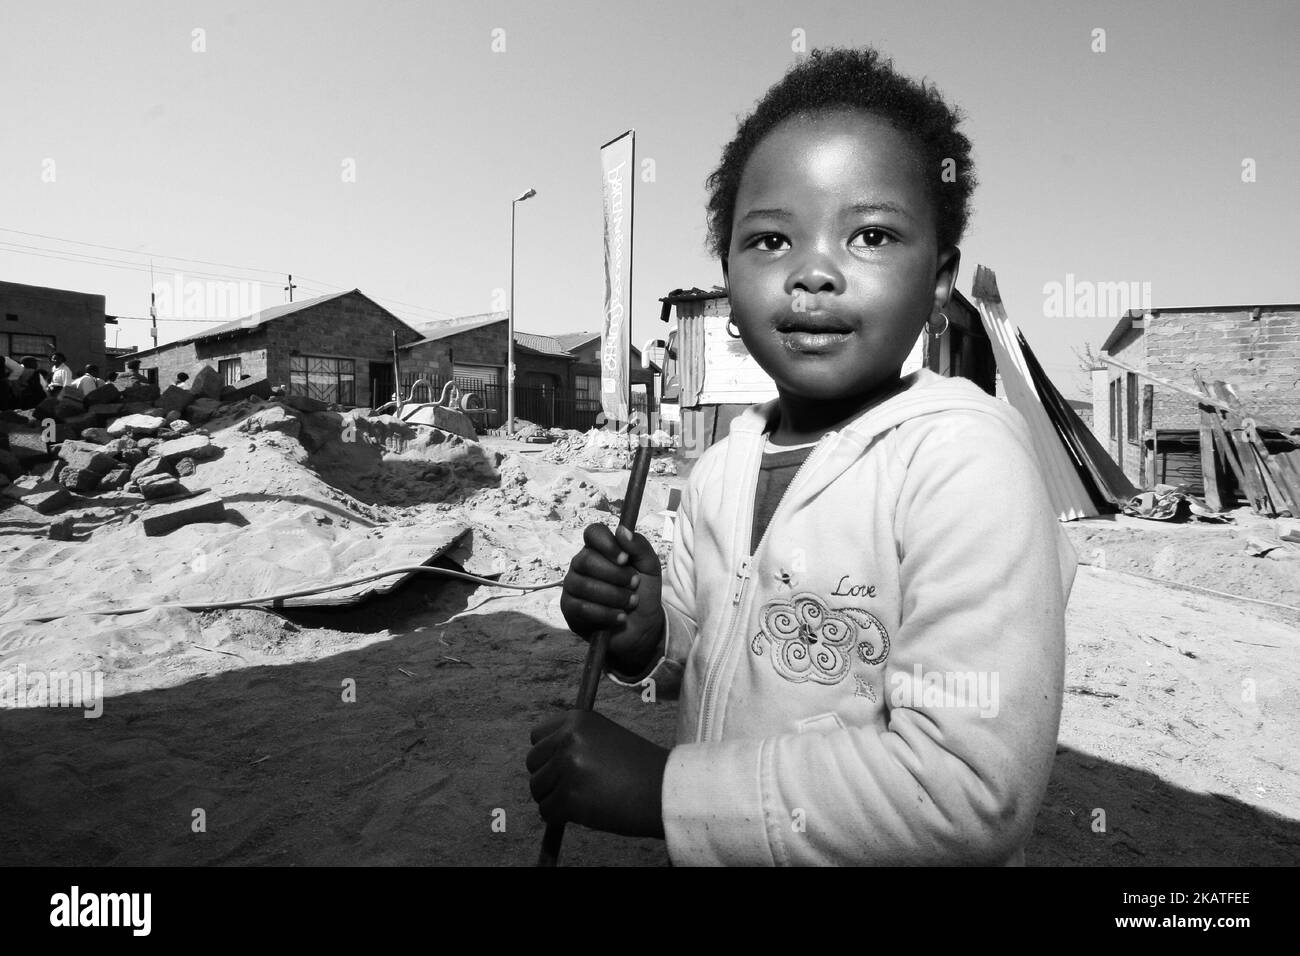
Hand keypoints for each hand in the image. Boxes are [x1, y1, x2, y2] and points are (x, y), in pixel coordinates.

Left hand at [527, 711, 667, 837]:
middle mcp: (569, 739)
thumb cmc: (638, 768)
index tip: (562, 766)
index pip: (537, 736)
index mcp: (577, 719)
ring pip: (537, 789)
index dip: (548, 755)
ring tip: (583, 799)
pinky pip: (547, 811)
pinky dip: (559, 817)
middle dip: (548, 778)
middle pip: (533, 763)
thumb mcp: (605, 737)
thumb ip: (574, 742)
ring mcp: (567, 767)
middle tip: (573, 787)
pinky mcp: (570, 796)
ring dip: (554, 798)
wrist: (664, 790)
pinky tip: (583, 812)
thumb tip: (544, 761)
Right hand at [560, 523, 663, 675]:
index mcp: (600, 549)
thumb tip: (622, 530)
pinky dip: (606, 614)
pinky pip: (582, 608)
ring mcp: (572, 586)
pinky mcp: (569, 609)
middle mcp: (581, 564)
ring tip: (631, 603)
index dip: (607, 544)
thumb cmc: (643, 592)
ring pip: (584, 585)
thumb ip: (640, 546)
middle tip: (634, 585)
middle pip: (587, 560)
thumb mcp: (650, 567)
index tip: (625, 559)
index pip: (593, 533)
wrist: (643, 626)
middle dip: (616, 575)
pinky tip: (621, 617)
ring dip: (614, 596)